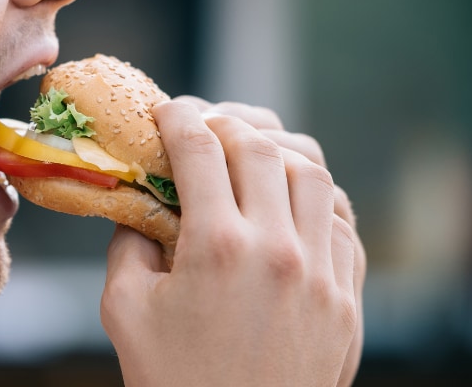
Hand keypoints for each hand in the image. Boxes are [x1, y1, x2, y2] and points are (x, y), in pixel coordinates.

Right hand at [100, 97, 363, 386]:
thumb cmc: (172, 381)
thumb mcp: (125, 310)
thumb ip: (128, 245)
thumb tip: (139, 206)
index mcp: (217, 247)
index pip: (199, 149)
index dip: (179, 118)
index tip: (167, 111)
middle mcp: (277, 250)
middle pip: (260, 148)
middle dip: (227, 126)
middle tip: (205, 130)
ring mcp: (321, 275)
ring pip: (314, 176)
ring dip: (277, 156)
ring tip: (251, 160)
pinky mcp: (346, 301)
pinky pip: (343, 226)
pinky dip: (316, 203)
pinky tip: (290, 209)